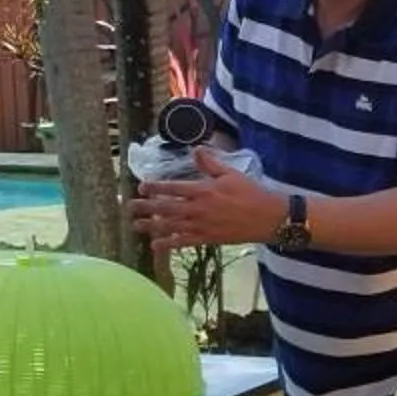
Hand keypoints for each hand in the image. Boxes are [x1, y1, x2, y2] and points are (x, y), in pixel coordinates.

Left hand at [129, 146, 282, 249]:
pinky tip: (155, 246)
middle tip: (128, 207)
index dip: (155, 187)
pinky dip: (168, 244)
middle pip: (165, 208)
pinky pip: (184, 242)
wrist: (268, 218)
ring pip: (170, 226)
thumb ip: (210, 163)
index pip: (172, 188)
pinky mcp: (207, 239)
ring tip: (135, 226)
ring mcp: (202, 226)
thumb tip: (196, 149)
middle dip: (145, 208)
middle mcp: (198, 209)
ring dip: (151, 227)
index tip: (141, 186)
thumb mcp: (231, 173)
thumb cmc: (251, 193)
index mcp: (203, 190)